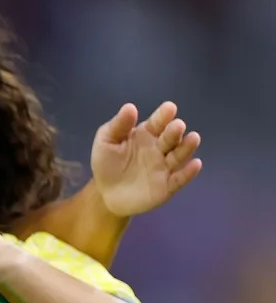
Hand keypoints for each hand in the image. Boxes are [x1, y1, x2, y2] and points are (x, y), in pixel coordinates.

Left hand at [90, 101, 201, 216]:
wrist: (106, 194)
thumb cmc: (107, 164)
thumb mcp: (106, 142)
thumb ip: (117, 126)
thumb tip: (130, 107)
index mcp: (146, 134)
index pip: (157, 123)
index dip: (163, 115)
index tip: (169, 108)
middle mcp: (159, 148)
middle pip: (170, 138)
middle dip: (175, 131)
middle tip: (178, 126)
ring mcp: (164, 167)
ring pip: (179, 155)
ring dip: (187, 147)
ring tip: (193, 138)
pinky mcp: (167, 186)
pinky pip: (180, 179)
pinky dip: (189, 172)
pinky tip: (196, 164)